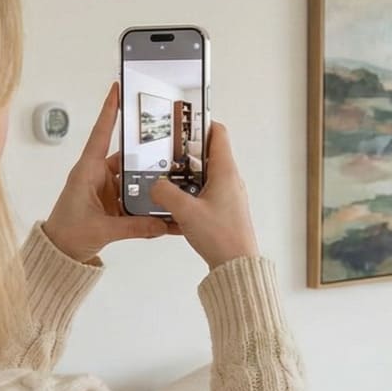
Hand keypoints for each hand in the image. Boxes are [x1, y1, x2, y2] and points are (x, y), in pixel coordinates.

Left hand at [41, 83, 173, 262]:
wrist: (59, 254)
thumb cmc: (67, 234)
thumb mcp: (102, 230)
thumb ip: (134, 227)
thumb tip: (162, 224)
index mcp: (87, 171)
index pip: (101, 134)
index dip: (109, 111)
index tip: (117, 88)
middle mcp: (97, 175)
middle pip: (126, 156)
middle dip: (146, 152)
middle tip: (169, 141)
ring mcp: (106, 188)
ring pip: (133, 177)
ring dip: (149, 180)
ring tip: (172, 178)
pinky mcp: (112, 202)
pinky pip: (133, 196)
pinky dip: (146, 200)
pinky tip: (162, 204)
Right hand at [150, 121, 259, 268]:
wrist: (236, 267)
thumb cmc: (221, 238)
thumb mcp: (186, 212)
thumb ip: (165, 193)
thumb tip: (155, 185)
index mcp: (225, 172)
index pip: (217, 134)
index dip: (200, 125)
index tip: (181, 123)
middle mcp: (229, 180)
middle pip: (206, 154)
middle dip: (184, 153)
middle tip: (165, 154)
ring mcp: (227, 196)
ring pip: (202, 176)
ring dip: (184, 177)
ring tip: (164, 180)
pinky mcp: (222, 211)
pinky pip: (203, 196)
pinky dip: (188, 196)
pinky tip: (172, 207)